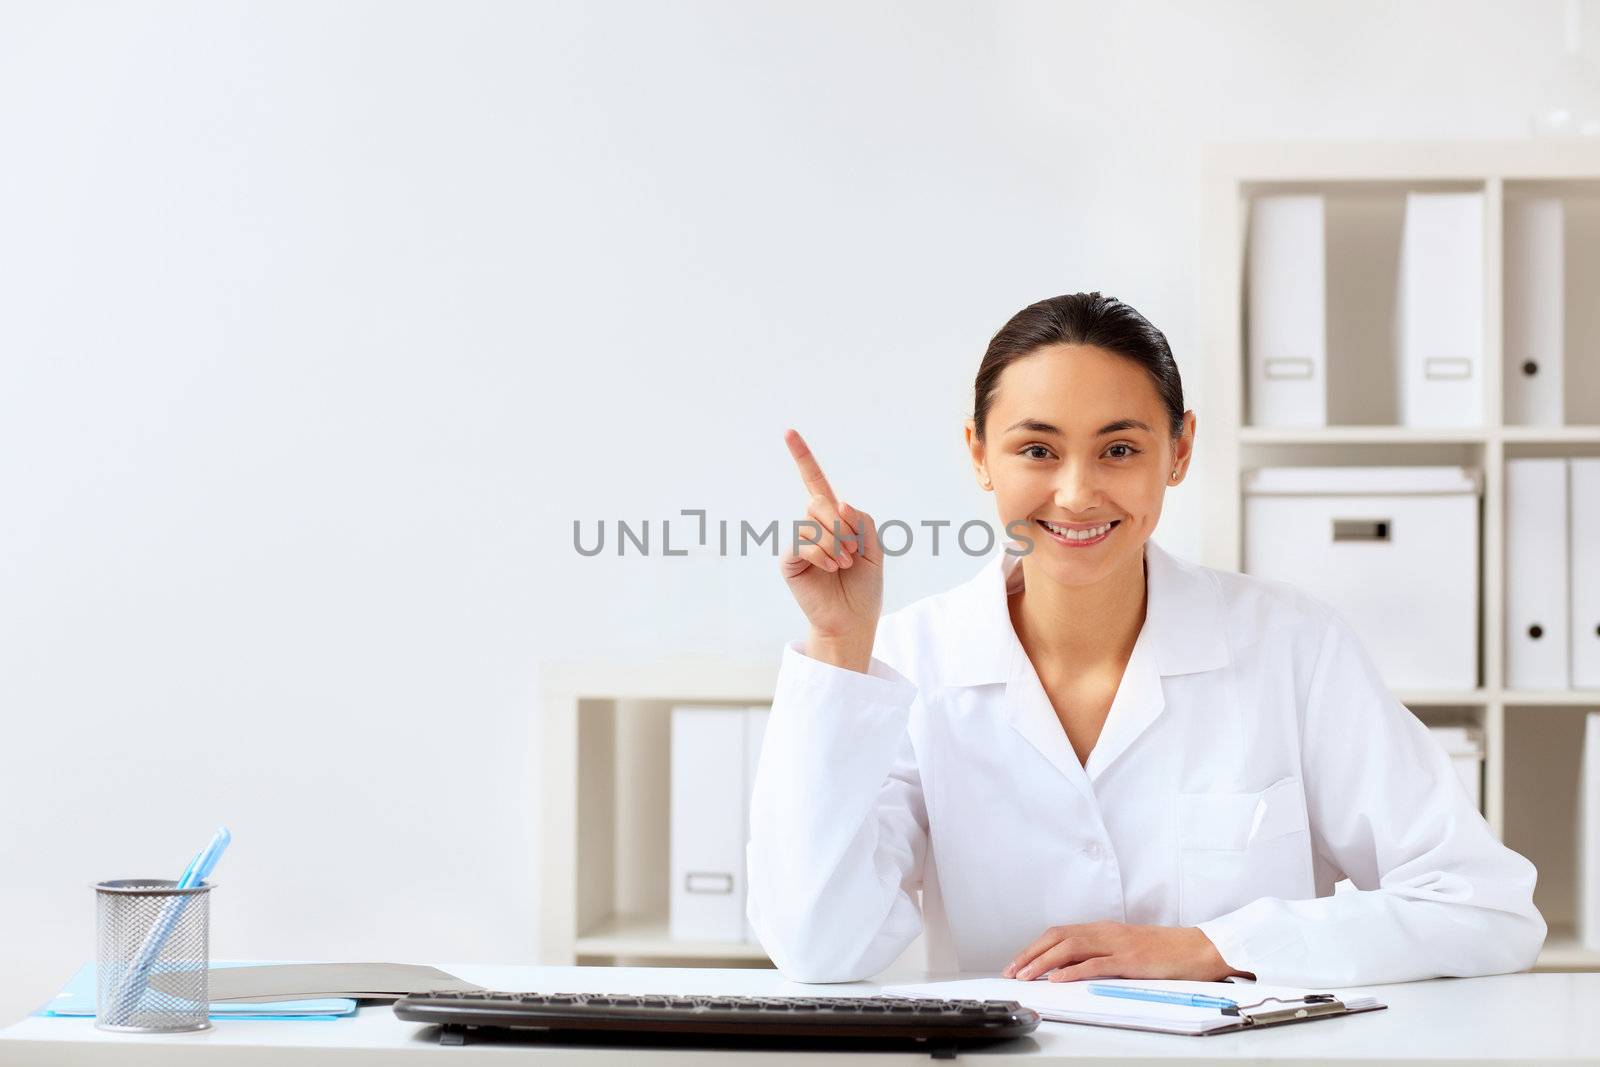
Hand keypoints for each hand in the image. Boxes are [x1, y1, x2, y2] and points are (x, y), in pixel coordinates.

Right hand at [779, 428, 882, 671]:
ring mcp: (799, 542)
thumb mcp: (875, 548)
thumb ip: (862, 521)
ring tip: (844, 564)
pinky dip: (822, 553)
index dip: (802, 457)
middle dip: (842, 524)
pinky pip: (802, 543)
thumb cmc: (864, 586)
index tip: (788, 432)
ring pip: (813, 521)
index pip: (815, 482)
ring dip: (835, 543)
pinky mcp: (789, 561)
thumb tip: (838, 504)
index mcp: (833, 519)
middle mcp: (812, 526)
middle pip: (820, 501)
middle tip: (852, 552)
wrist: (853, 620)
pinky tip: (831, 568)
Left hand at [1002, 921, 1248, 982]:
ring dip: (1043, 962)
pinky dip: (1072, 970)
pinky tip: (1057, 979)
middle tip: (1011, 971)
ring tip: (1026, 976)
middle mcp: (1106, 932)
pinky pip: (1095, 964)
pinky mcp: (1130, 960)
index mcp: (1103, 929)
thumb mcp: (1127, 949)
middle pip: (1057, 937)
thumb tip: (1072, 970)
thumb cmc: (1165, 953)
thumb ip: (1102, 955)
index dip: (1035, 947)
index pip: (1059, 933)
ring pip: (1070, 948)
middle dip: (1030, 954)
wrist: (1199, 949)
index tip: (1017, 963)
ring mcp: (1117, 944)